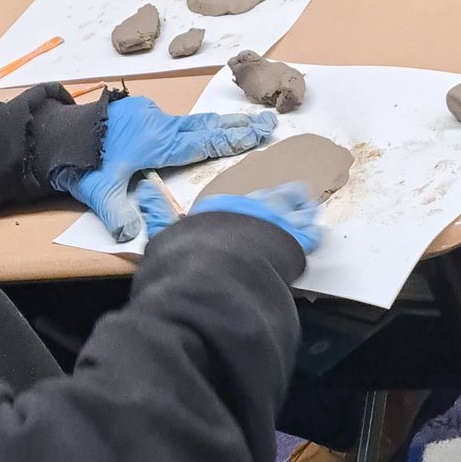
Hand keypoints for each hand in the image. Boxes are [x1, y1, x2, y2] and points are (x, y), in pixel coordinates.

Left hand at [51, 97, 276, 242]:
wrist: (57, 131)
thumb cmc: (81, 161)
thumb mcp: (100, 191)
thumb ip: (119, 213)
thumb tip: (132, 236)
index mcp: (158, 142)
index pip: (204, 143)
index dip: (233, 140)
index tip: (260, 135)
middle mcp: (160, 125)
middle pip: (207, 126)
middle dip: (238, 126)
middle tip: (269, 122)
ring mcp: (150, 115)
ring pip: (192, 121)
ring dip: (218, 123)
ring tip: (244, 123)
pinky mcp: (138, 112)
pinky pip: (174, 119)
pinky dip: (195, 123)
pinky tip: (200, 127)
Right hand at [137, 179, 319, 251]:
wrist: (218, 273)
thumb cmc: (192, 254)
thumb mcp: (167, 233)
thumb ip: (157, 211)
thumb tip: (144, 188)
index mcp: (226, 203)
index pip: (243, 193)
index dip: (256, 192)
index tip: (264, 189)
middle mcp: (252, 206)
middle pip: (273, 196)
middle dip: (284, 194)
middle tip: (295, 191)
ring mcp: (275, 223)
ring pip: (294, 210)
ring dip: (301, 208)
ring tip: (309, 206)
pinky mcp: (294, 242)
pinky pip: (309, 233)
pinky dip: (312, 230)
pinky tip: (316, 229)